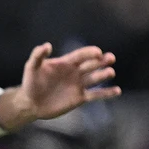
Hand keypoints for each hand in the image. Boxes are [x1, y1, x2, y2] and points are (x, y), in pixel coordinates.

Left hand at [0, 43, 120, 131]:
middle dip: (101, 61)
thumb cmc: (30, 82)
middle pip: (91, 65)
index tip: (98, 52)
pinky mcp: (80, 98)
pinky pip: (95, 95)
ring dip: (103, 75)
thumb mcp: (31, 67)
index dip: (89, 53)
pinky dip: (106, 93)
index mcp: (66, 63)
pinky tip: (117, 91)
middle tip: (110, 58)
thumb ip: (38, 55)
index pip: (80, 55)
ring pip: (95, 79)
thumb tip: (47, 45)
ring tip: (110, 72)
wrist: (31, 103)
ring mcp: (78, 85)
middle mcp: (75, 72)